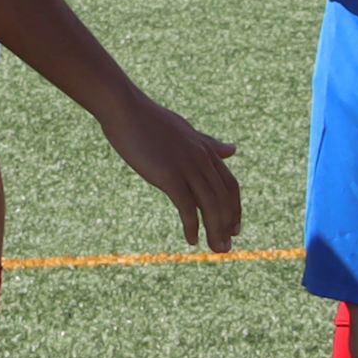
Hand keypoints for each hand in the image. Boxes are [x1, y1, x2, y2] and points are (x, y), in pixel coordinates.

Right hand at [99, 88, 242, 251]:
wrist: (123, 108)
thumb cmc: (148, 119)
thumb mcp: (185, 131)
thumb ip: (209, 144)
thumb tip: (233, 149)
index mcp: (206, 150)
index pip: (230, 186)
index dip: (234, 209)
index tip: (234, 228)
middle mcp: (202, 159)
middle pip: (223, 200)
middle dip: (227, 226)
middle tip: (224, 247)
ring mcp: (187, 167)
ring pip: (210, 206)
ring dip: (215, 231)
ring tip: (215, 249)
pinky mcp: (169, 175)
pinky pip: (187, 207)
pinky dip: (192, 226)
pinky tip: (191, 239)